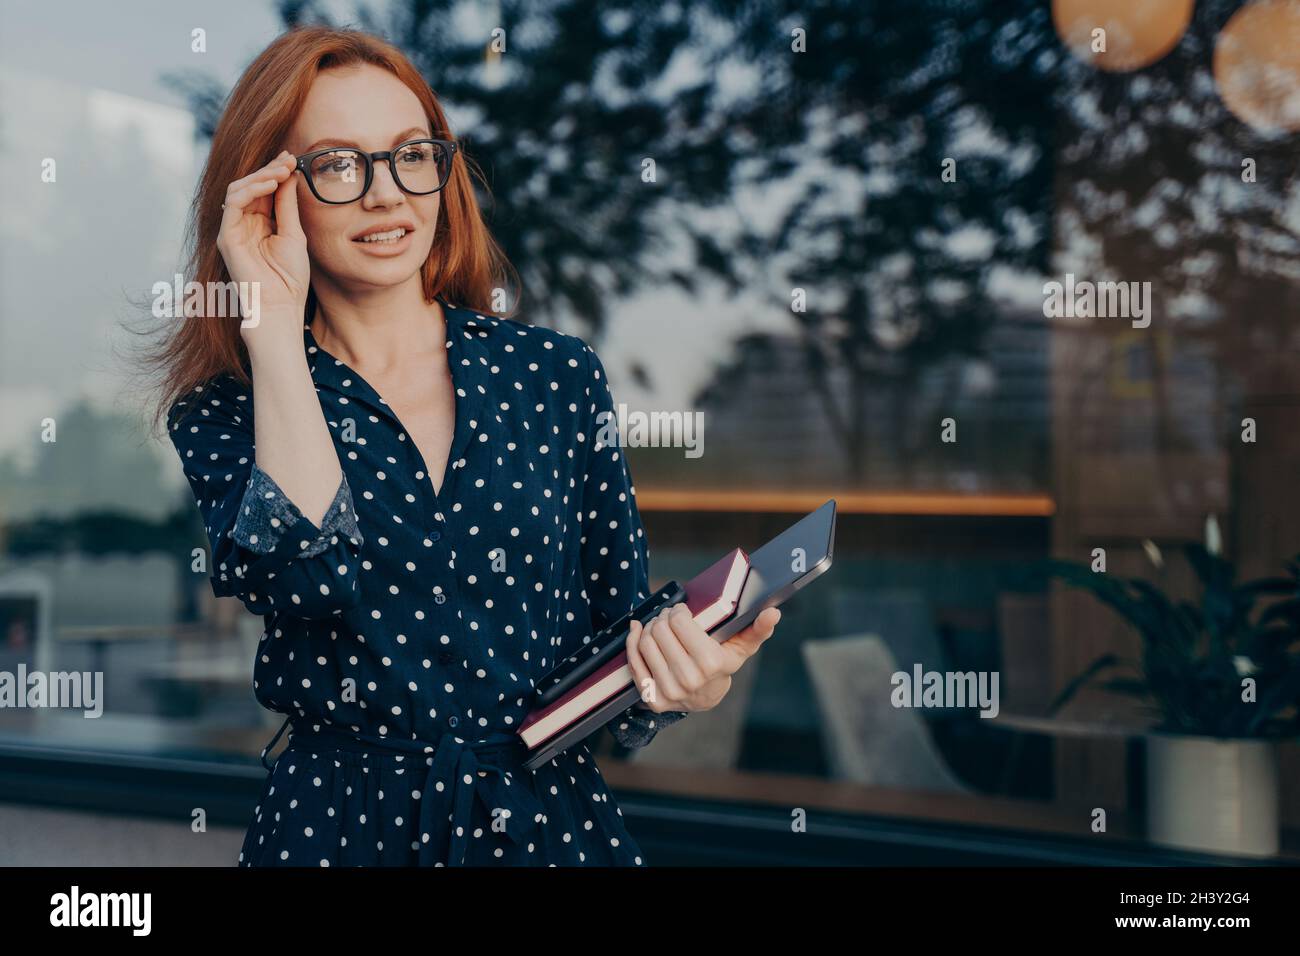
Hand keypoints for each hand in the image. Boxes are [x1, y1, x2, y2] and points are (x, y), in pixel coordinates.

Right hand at [215, 150, 309, 340]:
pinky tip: (270, 184)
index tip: (292, 158)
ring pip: (239, 189)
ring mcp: (234, 229)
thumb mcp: (293, 234)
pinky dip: (251, 189)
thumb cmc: (289, 277)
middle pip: (251, 185)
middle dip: (269, 169)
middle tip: (288, 159)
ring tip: (282, 170)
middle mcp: (245, 224)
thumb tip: (289, 175)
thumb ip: (288, 205)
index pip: (264, 190)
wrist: (280, 305)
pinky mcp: (227, 236)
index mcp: (261, 223)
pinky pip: (233, 203)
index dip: (276, 172)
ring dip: (261, 175)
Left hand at [625, 603, 780, 713]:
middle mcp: (688, 679)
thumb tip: (773, 612)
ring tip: (658, 624)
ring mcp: (669, 691)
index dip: (679, 610)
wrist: (707, 698)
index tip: (682, 610)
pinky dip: (632, 641)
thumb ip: (759, 628)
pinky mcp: (652, 698)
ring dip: (649, 626)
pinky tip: (638, 630)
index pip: (680, 622)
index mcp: (710, 663)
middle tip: (669, 615)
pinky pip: (633, 662)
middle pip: (660, 630)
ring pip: (645, 642)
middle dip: (663, 616)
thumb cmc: (723, 662)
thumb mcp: (743, 646)